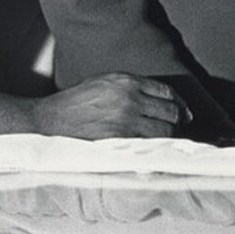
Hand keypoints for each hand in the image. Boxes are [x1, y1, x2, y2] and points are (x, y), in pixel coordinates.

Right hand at [33, 73, 188, 138]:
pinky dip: (154, 150)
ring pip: (163, 131)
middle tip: (177, 130)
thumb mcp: (104, 83)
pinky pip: (148, 146)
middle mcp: (130, 98)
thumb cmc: (75, 102)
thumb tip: (156, 101)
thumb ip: (130, 88)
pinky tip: (154, 152)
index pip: (166, 92)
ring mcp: (126, 120)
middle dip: (176, 122)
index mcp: (127, 81)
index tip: (184, 114)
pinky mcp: (119, 140)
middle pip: (170, 112)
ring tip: (164, 142)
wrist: (50, 120)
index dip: (179, 104)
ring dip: (167, 138)